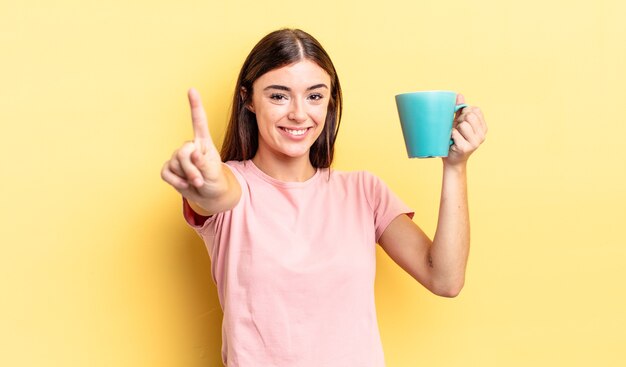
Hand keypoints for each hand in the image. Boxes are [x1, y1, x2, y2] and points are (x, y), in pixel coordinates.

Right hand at [161, 88, 224, 203]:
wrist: (209, 196)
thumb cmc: (215, 180)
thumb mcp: (214, 173)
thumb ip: (204, 163)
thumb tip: (193, 154)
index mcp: (204, 142)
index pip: (199, 121)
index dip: (195, 105)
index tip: (192, 90)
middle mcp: (190, 146)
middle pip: (183, 152)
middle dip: (191, 168)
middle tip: (200, 180)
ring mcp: (179, 157)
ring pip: (175, 163)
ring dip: (186, 177)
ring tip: (197, 183)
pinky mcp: (170, 168)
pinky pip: (166, 173)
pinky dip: (175, 181)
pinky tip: (184, 184)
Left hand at [444, 94, 487, 166]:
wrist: (451, 160)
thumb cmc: (454, 139)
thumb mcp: (458, 122)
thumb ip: (459, 109)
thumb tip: (459, 95)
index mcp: (483, 127)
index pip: (476, 110)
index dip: (465, 111)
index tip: (461, 119)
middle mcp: (482, 135)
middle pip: (469, 116)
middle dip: (459, 119)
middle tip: (456, 129)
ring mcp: (475, 142)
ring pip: (463, 124)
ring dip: (455, 128)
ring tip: (454, 135)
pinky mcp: (466, 148)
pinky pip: (455, 133)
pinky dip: (450, 135)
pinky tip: (451, 141)